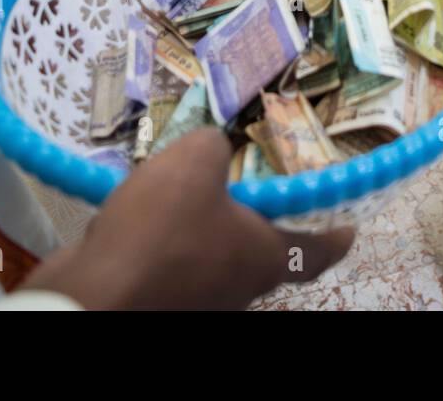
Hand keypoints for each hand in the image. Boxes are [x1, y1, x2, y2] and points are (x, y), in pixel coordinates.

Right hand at [24, 129, 353, 308]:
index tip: (350, 223)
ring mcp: (199, 298)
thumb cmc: (160, 231)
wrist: (92, 294)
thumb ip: (213, 144)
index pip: (320, 250)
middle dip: (256, 216)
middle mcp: (240, 285)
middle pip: (263, 249)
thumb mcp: (195, 161)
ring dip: (202, 224)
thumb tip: (212, 145)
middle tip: (247, 181)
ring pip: (212, 255)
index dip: (338, 234)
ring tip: (181, 185)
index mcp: (266, 256)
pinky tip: (141, 211)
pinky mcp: (158, 298)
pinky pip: (170, 262)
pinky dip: (162, 239)